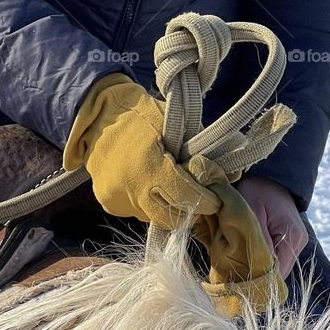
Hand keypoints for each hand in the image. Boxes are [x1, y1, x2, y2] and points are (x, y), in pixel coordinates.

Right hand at [62, 75, 221, 227]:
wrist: (97, 112)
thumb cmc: (141, 113)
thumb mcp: (175, 122)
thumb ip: (201, 149)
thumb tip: (233, 172)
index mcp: (150, 165)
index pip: (187, 198)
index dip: (206, 200)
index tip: (215, 196)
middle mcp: (132, 188)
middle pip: (171, 218)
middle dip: (188, 209)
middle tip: (197, 195)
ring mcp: (116, 198)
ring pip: (153, 216)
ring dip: (166, 205)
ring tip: (168, 184)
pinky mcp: (107, 202)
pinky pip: (136, 210)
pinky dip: (147, 201)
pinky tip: (147, 182)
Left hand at [236, 174, 308, 279]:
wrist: (270, 173)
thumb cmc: (257, 188)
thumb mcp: (252, 209)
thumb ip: (256, 239)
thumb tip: (255, 269)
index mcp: (292, 237)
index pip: (277, 272)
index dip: (258, 278)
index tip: (237, 277)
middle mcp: (298, 243)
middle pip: (277, 272)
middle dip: (257, 272)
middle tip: (234, 269)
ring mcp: (295, 242)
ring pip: (276, 266)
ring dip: (259, 264)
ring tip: (240, 260)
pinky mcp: (289, 240)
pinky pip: (276, 257)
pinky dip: (263, 257)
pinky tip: (249, 252)